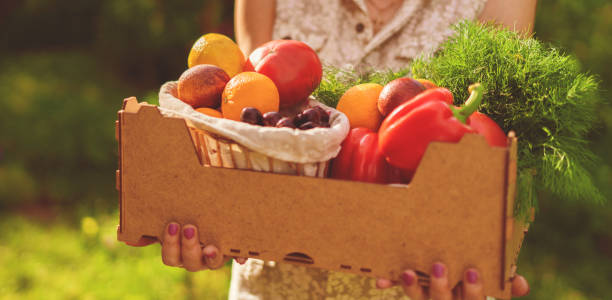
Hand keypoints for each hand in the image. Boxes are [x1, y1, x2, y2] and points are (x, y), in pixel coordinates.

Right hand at [132, 222, 247, 271]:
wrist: (216, 210)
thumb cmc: (186, 213)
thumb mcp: (169, 213)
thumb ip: (148, 221)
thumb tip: (123, 232)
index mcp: (178, 251)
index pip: (170, 256)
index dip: (170, 244)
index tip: (172, 225)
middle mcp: (196, 257)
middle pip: (189, 261)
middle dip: (187, 246)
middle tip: (189, 226)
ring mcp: (215, 256)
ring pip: (211, 263)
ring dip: (209, 256)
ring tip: (210, 245)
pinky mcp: (233, 252)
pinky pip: (238, 258)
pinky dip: (239, 258)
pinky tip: (242, 257)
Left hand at [376, 262, 529, 298]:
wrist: (449, 260)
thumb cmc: (475, 264)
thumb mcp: (491, 272)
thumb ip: (504, 278)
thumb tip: (522, 285)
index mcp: (469, 297)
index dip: (474, 290)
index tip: (471, 271)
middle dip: (440, 287)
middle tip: (438, 266)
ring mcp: (428, 297)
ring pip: (420, 298)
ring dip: (412, 287)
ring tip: (407, 272)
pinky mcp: (411, 289)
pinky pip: (397, 287)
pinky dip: (389, 281)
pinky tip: (380, 279)